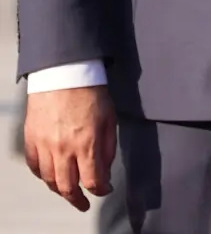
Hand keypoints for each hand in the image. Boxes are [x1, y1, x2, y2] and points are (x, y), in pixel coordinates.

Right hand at [23, 86, 115, 211]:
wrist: (64, 74)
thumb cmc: (91, 94)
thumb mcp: (110, 120)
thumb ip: (107, 149)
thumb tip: (105, 171)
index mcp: (87, 144)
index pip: (93, 181)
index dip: (101, 190)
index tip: (105, 190)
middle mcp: (63, 149)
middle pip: (67, 187)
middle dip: (77, 200)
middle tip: (83, 204)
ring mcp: (44, 145)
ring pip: (49, 180)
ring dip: (60, 189)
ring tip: (68, 191)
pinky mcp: (31, 139)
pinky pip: (35, 166)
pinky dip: (43, 175)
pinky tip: (51, 175)